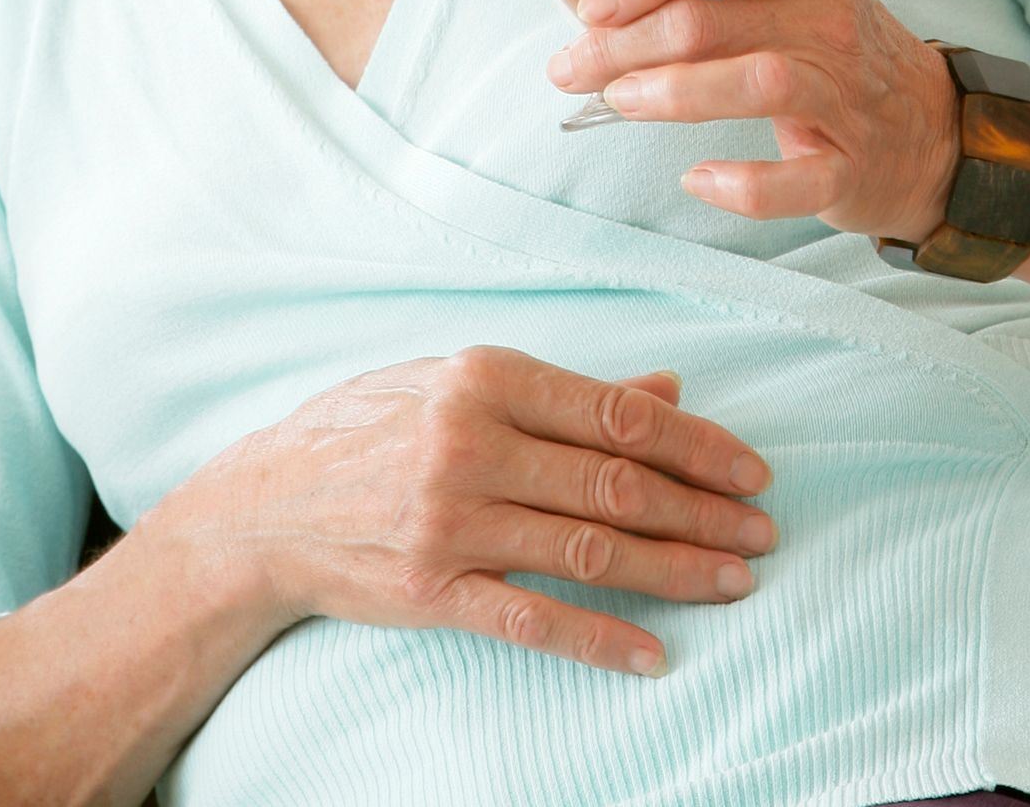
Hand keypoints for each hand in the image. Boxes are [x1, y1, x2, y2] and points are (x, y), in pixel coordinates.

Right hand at [183, 349, 775, 676]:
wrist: (266, 507)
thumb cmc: (373, 428)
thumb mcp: (459, 382)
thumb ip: (566, 392)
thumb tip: (666, 390)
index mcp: (487, 376)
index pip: (617, 414)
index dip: (696, 444)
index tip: (751, 468)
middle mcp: (472, 443)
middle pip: (615, 483)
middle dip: (702, 510)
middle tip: (764, 532)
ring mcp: (452, 521)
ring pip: (588, 548)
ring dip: (673, 569)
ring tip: (735, 581)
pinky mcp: (432, 590)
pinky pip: (532, 619)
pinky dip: (600, 638)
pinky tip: (653, 653)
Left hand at [546, 0, 960, 244]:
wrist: (928, 130)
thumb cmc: (825, 51)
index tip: (592, 6)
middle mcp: (832, 15)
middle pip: (716, 17)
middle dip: (629, 43)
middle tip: (572, 67)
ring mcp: (847, 92)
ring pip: (758, 82)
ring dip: (674, 93)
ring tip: (617, 103)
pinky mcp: (853, 167)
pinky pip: (798, 179)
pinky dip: (742, 185)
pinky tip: (697, 178)